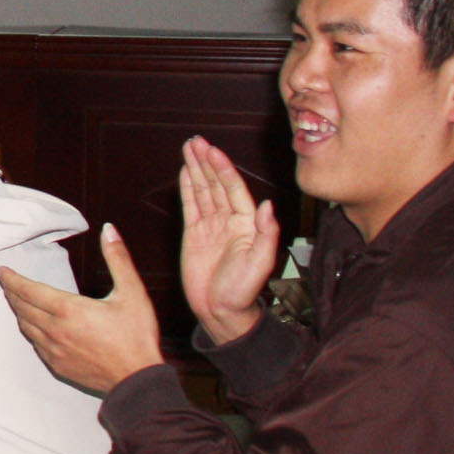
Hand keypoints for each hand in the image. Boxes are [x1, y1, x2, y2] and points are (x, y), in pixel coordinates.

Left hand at [0, 226, 167, 396]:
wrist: (138, 380)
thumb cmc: (136, 336)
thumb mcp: (132, 292)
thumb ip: (118, 258)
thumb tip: (109, 230)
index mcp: (69, 310)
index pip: (29, 290)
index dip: (12, 279)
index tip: (1, 271)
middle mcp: (55, 330)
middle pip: (23, 307)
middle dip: (12, 292)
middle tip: (5, 281)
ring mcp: (54, 350)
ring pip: (26, 326)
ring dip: (18, 311)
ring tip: (15, 299)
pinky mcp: (58, 365)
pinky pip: (35, 344)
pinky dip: (30, 330)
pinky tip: (33, 326)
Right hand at [178, 138, 279, 347]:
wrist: (221, 312)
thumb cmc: (243, 291)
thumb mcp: (260, 263)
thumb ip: (266, 234)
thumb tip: (269, 206)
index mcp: (246, 224)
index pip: (233, 189)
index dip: (223, 169)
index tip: (212, 152)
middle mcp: (229, 221)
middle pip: (216, 184)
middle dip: (206, 162)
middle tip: (196, 142)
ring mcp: (211, 226)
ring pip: (203, 191)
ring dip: (196, 169)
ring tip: (189, 148)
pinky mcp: (194, 235)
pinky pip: (191, 206)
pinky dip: (188, 188)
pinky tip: (185, 172)